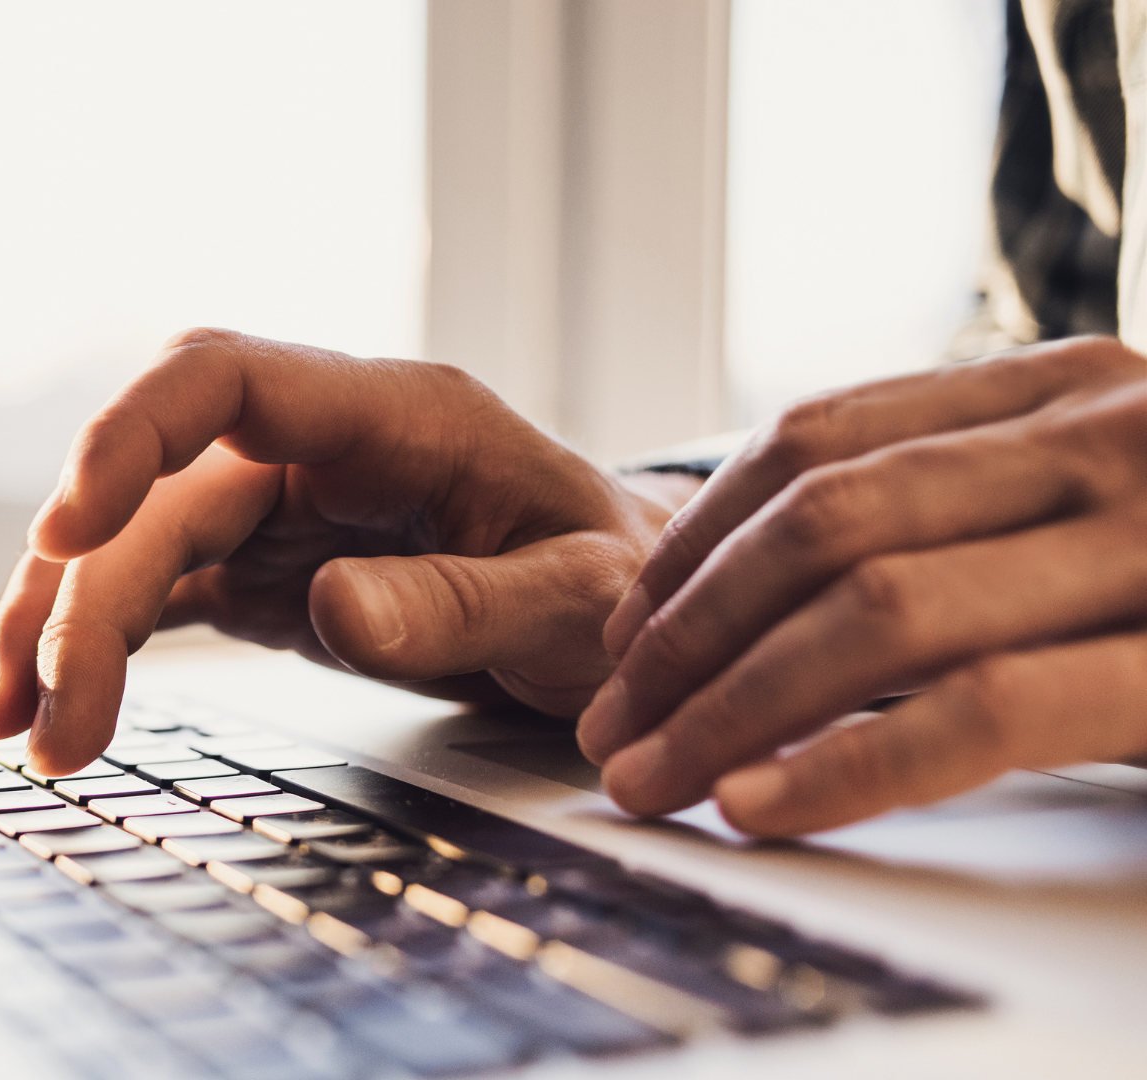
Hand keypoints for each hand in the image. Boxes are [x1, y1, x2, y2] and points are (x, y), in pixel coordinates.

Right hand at [0, 328, 689, 773]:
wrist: (624, 608)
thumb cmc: (616, 581)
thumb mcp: (577, 599)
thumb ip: (463, 600)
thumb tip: (334, 611)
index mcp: (392, 415)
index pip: (222, 377)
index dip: (128, 436)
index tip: (68, 527)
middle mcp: (312, 449)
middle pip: (152, 492)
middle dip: (77, 597)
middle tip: (42, 720)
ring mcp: (276, 508)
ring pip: (130, 544)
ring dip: (53, 626)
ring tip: (0, 724)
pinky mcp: (258, 569)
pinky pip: (149, 591)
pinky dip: (81, 640)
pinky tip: (12, 691)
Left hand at [576, 336, 1146, 835]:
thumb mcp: (1103, 506)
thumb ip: (971, 510)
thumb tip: (766, 595)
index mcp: (1065, 387)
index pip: (819, 438)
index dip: (693, 538)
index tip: (620, 631)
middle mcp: (1107, 435)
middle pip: (823, 523)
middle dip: (686, 634)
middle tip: (610, 724)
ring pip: (877, 610)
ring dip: (730, 708)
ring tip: (650, 777)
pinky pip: (982, 711)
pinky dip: (848, 765)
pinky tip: (758, 804)